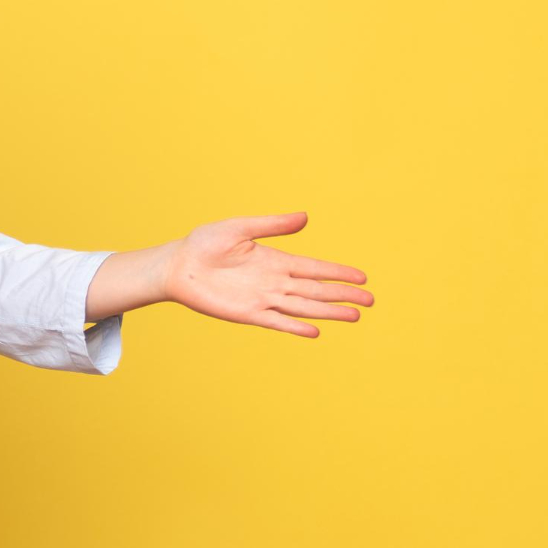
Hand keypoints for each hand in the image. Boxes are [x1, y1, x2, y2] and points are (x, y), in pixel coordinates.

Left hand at [160, 212, 371, 336]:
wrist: (177, 266)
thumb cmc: (205, 243)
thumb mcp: (239, 228)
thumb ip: (272, 225)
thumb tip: (306, 217)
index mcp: (275, 260)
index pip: (315, 268)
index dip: (338, 273)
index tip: (362, 277)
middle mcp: (274, 282)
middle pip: (316, 290)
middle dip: (343, 295)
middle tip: (370, 301)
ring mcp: (263, 299)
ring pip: (303, 307)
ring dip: (327, 312)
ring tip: (354, 316)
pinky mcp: (248, 314)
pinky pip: (277, 322)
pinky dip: (295, 327)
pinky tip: (315, 331)